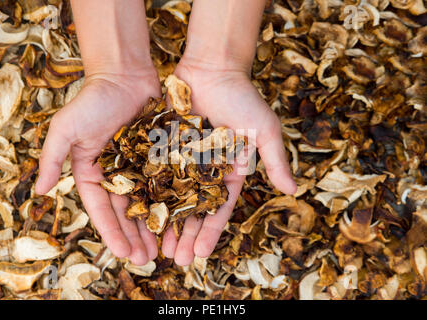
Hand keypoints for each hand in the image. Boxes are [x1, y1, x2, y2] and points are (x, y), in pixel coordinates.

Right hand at [35, 69, 160, 264]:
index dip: (111, 232)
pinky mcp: (159, 157)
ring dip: (154, 227)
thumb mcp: (66, 129)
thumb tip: (42, 192)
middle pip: (127, 212)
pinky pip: (166, 183)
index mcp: (93, 173)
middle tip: (147, 260)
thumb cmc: (93, 101)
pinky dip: (171, 202)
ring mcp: (139, 166)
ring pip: (148, 203)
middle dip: (135, 237)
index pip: (102, 209)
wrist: (124, 75)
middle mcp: (116, 174)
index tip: (122, 253)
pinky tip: (180, 220)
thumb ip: (52, 159)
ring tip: (163, 249)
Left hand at [161, 58, 296, 265]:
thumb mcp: (264, 130)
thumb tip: (294, 190)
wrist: (213, 66)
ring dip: (164, 222)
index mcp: (229, 171)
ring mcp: (182, 159)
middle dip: (184, 234)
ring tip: (155, 246)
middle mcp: (205, 170)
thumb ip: (276, 160)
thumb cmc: (241, 97)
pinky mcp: (163, 146)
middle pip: (193, 209)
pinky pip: (153, 173)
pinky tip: (138, 214)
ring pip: (171, 197)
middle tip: (174, 260)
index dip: (210, 231)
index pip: (219, 208)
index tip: (200, 254)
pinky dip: (147, 194)